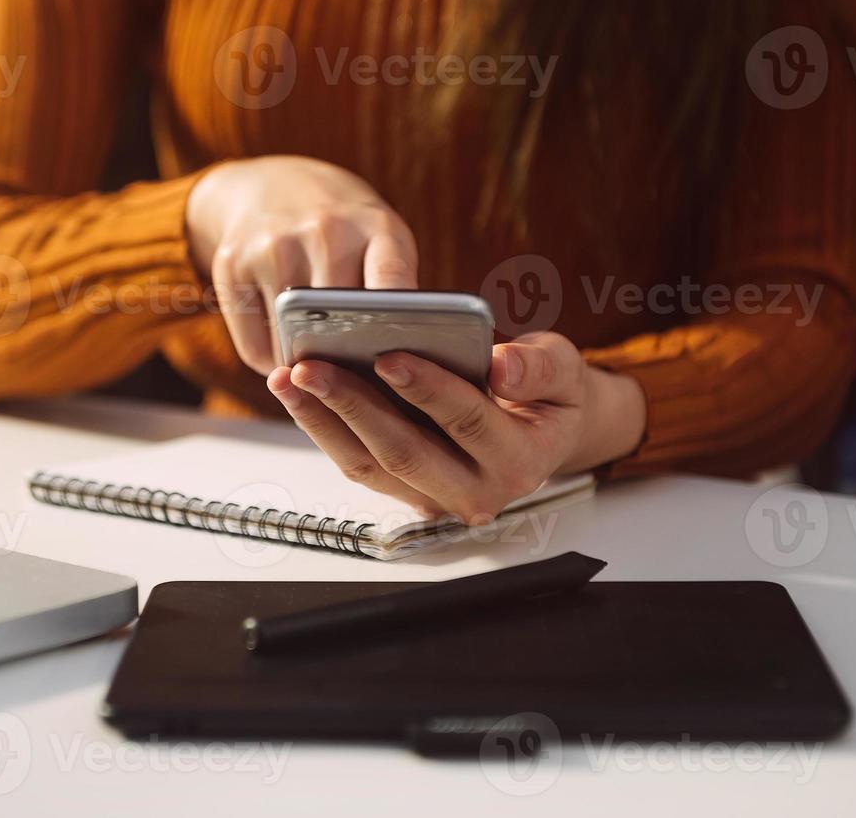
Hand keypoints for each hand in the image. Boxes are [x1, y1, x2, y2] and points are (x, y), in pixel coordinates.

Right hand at [186, 156, 417, 373]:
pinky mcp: (231, 263)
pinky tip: (282, 353)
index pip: (393, 281)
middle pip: (338, 327)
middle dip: (346, 365)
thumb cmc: (342, 231)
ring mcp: (273, 245)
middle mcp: (325, 230)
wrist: (269, 184)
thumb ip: (391, 294)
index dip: (398, 326)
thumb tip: (387, 374)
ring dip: (305, 371)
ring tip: (318, 372)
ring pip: (291, 345)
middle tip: (353, 387)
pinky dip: (270, 363)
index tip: (401, 366)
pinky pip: (254, 348)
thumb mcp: (378, 239)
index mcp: (376, 226)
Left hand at [266, 332, 647, 521]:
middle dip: (353, 405)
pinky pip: (356, 463)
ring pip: (369, 464)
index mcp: (519, 461)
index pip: (468, 422)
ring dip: (323, 419)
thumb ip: (541, 367)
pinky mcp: (404, 490)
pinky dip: (323, 426)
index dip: (428, 390)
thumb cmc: (549, 393)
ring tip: (290, 376)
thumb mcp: (566, 371)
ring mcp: (435, 498)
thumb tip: (503, 366)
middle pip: (404, 451)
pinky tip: (298, 391)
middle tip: (312, 366)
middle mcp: (476, 492)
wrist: (543, 430)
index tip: (389, 357)